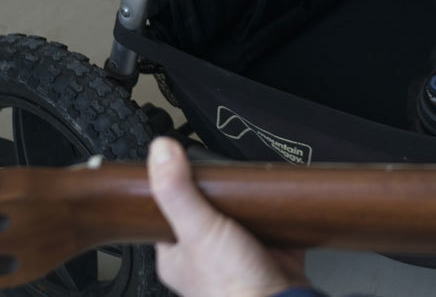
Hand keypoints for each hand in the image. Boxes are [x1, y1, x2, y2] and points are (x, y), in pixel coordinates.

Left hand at [146, 137, 310, 296]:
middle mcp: (205, 256)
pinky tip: (274, 197)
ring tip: (249, 180)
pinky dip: (275, 210)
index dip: (173, 185)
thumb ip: (178, 191)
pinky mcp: (270, 251)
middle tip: (222, 171)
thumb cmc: (231, 287)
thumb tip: (160, 151)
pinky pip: (271, 222)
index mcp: (177, 255)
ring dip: (246, 199)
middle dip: (217, 190)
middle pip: (206, 208)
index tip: (180, 161)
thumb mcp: (198, 230)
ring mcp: (238, 254)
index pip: (167, 210)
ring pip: (238, 214)